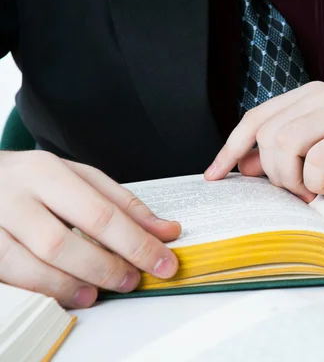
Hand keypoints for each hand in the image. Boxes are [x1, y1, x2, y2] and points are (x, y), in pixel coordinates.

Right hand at [0, 151, 180, 307]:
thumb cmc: (34, 181)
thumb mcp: (80, 179)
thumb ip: (123, 205)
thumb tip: (166, 231)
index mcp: (46, 172)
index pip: (100, 214)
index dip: (136, 244)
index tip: (164, 262)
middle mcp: (15, 197)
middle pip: (63, 243)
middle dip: (106, 268)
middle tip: (131, 280)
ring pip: (34, 265)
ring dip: (73, 285)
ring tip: (98, 292)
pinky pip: (13, 278)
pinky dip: (45, 290)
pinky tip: (67, 293)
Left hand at [204, 81, 323, 200]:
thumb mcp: (320, 155)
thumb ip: (284, 156)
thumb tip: (243, 166)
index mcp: (309, 96)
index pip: (254, 118)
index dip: (230, 149)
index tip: (215, 176)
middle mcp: (322, 95)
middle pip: (266, 134)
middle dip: (272, 173)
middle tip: (297, 191)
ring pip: (285, 144)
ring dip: (292, 180)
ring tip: (314, 191)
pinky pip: (317, 160)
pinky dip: (317, 184)